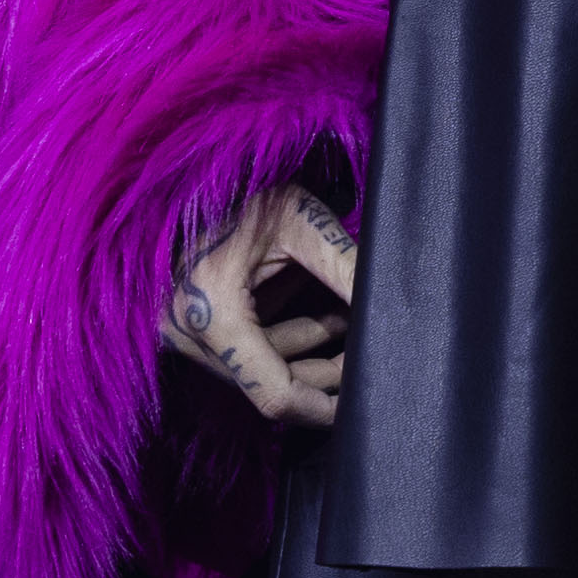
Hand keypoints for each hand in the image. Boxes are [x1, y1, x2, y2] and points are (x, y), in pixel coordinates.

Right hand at [164, 179, 359, 425]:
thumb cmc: (248, 187)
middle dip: (325, 373)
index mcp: (212, 309)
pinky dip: (287, 337)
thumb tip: (396, 310)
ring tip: (349, 319)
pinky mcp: (190, 326)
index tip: (364, 400)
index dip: (324, 407)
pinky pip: (248, 350)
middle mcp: (186, 330)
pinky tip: (322, 313)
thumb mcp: (303, 222)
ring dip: (311, 350)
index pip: (274, 393)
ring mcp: (182, 331)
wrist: (198, 170)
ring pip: (263, 368)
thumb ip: (347, 269)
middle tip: (367, 346)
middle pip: (272, 383)